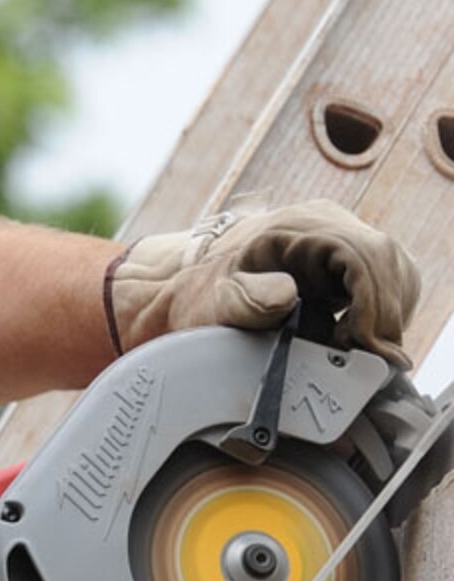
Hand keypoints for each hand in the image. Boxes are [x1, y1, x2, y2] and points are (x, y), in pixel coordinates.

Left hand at [108, 200, 419, 368]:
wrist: (187, 289)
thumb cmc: (199, 297)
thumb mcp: (214, 302)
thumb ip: (247, 300)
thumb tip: (287, 295)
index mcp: (296, 228)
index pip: (362, 255)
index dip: (372, 301)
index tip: (360, 343)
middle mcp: (324, 224)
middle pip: (386, 260)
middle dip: (385, 312)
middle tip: (369, 356)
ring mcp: (336, 238)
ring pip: (393, 269)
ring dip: (390, 312)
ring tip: (363, 351)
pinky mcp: (342, 258)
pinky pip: (384, 279)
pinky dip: (384, 310)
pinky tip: (363, 339)